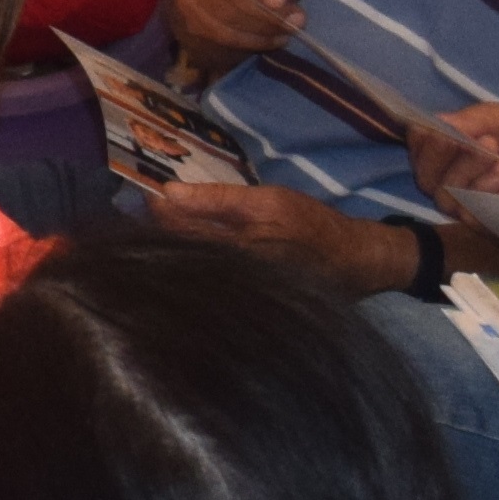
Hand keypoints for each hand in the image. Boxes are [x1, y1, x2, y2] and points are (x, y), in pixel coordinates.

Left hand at [144, 179, 424, 293]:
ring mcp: (236, 297)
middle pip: (178, 259)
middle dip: (157, 237)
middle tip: (146, 216)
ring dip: (171, 253)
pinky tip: (185, 258)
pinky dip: (192, 270)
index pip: (179, 234)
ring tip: (161, 234)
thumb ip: (217, 198)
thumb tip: (169, 191)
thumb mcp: (268, 200)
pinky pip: (207, 287)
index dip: (156, 215)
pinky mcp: (241, 308)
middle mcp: (233, 279)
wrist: (352, 263)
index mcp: (238, 250)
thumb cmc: (310, 225)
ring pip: (189, 274)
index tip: (146, 198)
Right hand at [413, 99, 498, 210]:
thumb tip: (434, 121)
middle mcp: (473, 181)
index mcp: (474, 152)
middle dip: (439, 153)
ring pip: (443, 194)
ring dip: (463, 167)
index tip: (433, 126)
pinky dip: (482, 186)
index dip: (423, 140)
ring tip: (496, 151)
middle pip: (427, 175)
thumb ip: (478, 118)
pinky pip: (471, 212)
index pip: (428, 151)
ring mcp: (487, 207)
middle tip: (468, 138)